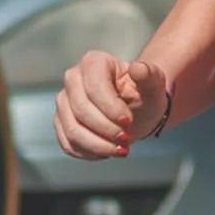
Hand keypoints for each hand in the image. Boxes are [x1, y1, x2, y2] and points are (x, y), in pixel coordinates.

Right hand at [54, 52, 168, 158]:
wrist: (138, 109)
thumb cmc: (145, 94)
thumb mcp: (154, 85)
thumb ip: (149, 76)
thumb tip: (139, 68)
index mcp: (94, 62)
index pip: (94, 88)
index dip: (111, 108)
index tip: (129, 121)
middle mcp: (73, 79)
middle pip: (81, 110)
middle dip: (106, 129)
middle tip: (126, 138)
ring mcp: (64, 102)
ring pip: (72, 129)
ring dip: (98, 145)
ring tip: (121, 150)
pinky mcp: (61, 122)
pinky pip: (68, 143)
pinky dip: (89, 152)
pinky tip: (108, 151)